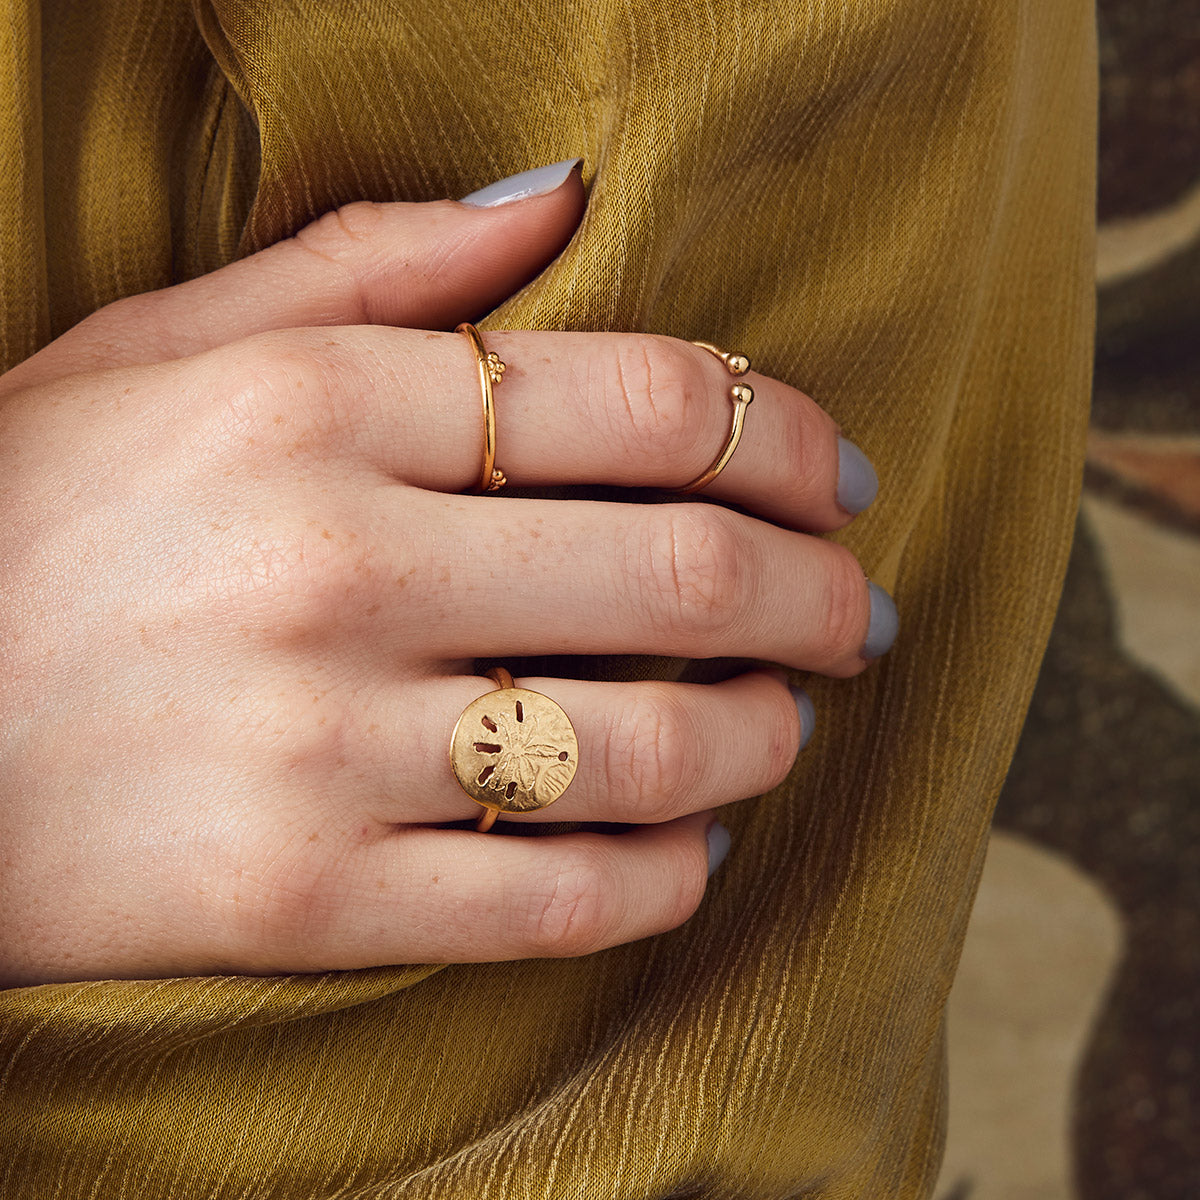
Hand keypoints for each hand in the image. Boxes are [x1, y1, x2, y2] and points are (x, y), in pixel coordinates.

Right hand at [0, 164, 893, 984]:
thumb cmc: (29, 523)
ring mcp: (319, 750)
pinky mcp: (301, 901)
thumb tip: (562, 197)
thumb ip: (374, 265)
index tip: (837, 477)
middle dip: (820, 596)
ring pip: (648, 752)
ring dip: (765, 737)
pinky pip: (558, 901)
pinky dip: (666, 878)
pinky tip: (691, 848)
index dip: (786, 436)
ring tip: (786, 724)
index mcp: (314, 407)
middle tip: (857, 612)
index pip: (644, 402)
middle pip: (688, 574)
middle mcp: (334, 570)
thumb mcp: (168, 348)